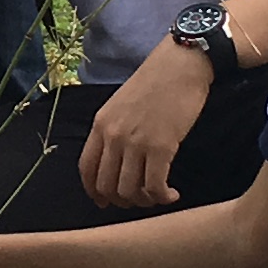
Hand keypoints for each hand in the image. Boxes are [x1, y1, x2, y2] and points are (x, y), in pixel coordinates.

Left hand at [79, 43, 209, 210]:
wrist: (180, 65)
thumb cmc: (155, 82)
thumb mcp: (121, 105)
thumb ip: (114, 131)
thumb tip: (115, 162)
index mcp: (101, 124)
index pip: (86, 169)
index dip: (94, 192)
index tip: (105, 203)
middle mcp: (113, 136)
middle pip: (107, 186)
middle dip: (122, 202)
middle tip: (139, 201)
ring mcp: (136, 142)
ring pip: (130, 192)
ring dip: (144, 201)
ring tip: (158, 196)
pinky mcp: (161, 147)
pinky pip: (154, 187)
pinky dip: (162, 197)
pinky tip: (172, 194)